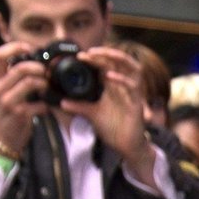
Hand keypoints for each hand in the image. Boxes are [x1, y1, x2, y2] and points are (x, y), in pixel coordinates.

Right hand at [0, 42, 47, 159]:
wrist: (2, 136)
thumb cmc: (7, 111)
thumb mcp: (4, 90)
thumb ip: (14, 77)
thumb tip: (34, 62)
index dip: (15, 47)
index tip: (29, 48)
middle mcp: (0, 88)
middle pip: (20, 68)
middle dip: (38, 67)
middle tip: (46, 71)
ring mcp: (8, 101)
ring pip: (30, 83)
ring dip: (44, 83)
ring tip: (48, 87)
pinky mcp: (19, 114)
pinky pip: (39, 104)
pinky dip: (47, 105)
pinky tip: (47, 107)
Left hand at [66, 47, 155, 181]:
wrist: (125, 146)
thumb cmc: (113, 128)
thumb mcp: (91, 114)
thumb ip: (78, 106)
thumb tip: (61, 102)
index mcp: (113, 86)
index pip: (105, 65)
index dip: (94, 58)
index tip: (80, 57)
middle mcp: (123, 86)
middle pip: (119, 61)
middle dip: (105, 53)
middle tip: (90, 52)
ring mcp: (132, 93)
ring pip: (132, 67)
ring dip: (118, 58)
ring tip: (103, 55)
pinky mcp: (137, 102)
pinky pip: (133, 86)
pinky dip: (122, 79)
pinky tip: (110, 76)